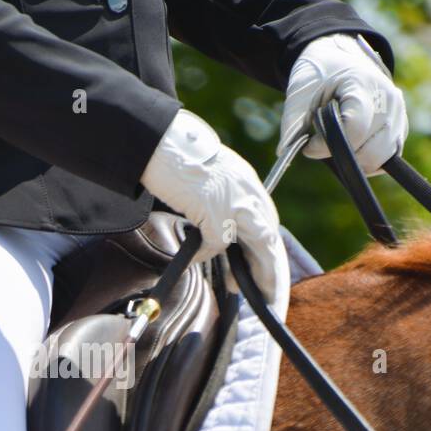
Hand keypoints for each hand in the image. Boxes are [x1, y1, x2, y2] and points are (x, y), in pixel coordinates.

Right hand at [140, 108, 283, 300]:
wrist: (160, 142)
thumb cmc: (177, 155)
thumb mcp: (209, 176)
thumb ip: (219, 199)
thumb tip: (212, 228)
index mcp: (247, 181)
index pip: (266, 218)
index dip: (265, 245)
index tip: (261, 262)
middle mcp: (248, 191)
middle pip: (269, 236)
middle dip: (269, 266)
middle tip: (266, 288)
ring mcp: (235, 203)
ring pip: (258, 245)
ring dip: (255, 271)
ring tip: (244, 289)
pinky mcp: (216, 215)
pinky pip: (216, 244)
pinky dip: (206, 256)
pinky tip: (197, 263)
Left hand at [280, 33, 407, 175]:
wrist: (338, 56)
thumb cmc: (317, 75)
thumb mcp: (299, 95)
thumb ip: (293, 126)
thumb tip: (287, 154)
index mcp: (363, 84)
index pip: (354, 129)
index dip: (328, 145)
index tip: (309, 145)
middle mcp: (388, 99)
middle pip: (371, 151)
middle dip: (343, 156)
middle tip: (325, 144)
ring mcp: (398, 113)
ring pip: (381, 158)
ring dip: (356, 160)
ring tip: (338, 143)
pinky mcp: (400, 126)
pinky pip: (387, 156)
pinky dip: (368, 158)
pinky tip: (352, 146)